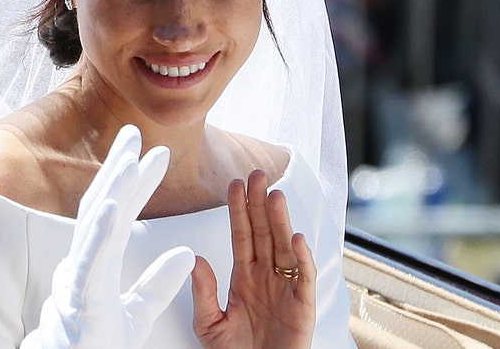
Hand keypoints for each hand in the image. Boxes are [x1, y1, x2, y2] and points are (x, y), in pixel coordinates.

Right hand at [21, 125, 196, 348]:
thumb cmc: (93, 348)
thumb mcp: (136, 316)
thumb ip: (158, 284)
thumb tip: (186, 254)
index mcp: (96, 266)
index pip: (118, 215)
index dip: (136, 183)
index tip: (155, 154)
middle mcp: (82, 265)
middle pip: (101, 207)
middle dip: (118, 168)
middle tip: (134, 132)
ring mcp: (77, 280)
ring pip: (94, 226)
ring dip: (112, 189)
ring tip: (130, 157)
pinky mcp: (79, 300)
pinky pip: (91, 262)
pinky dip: (101, 231)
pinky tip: (114, 205)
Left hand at [191, 169, 315, 348]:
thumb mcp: (209, 324)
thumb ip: (203, 293)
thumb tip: (195, 260)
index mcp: (244, 277)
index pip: (241, 235)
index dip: (239, 210)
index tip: (234, 185)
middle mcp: (266, 277)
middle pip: (264, 233)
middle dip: (260, 204)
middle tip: (257, 175)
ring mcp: (286, 289)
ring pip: (284, 247)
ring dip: (280, 222)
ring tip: (274, 195)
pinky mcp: (303, 306)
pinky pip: (304, 277)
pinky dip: (302, 258)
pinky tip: (294, 238)